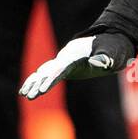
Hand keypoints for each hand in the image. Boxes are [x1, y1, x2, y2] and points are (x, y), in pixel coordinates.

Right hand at [19, 31, 135, 99]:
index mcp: (76, 54)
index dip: (51, 79)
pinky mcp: (63, 65)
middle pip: (49, 70)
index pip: (60, 67)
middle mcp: (66, 55)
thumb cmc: (112, 49)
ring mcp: (63, 60)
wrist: (110, 42)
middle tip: (30, 96)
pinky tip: (26, 90)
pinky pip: (47, 73)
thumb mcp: (113, 53)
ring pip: (44, 71)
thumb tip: (98, 61)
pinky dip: (36, 80)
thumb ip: (106, 57)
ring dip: (34, 83)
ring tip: (24, 95)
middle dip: (38, 83)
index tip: (42, 90)